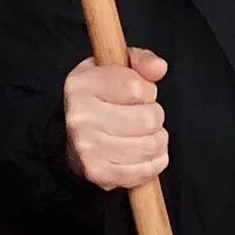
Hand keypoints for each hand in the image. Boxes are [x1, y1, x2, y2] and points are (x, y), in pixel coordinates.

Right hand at [62, 51, 169, 190]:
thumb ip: (140, 61)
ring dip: (158, 140)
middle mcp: (80, 117)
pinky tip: (145, 154)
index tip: (140, 94)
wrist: (76, 137)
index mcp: (81, 85)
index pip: (137, 87)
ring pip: (151, 145)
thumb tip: (159, 67)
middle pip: (148, 120)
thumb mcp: (116, 69)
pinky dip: (155, 162)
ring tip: (145, 134)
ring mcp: (88, 148)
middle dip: (155, 117)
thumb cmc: (102, 99)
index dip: (148, 91)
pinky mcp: (99, 173)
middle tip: (144, 117)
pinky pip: (146, 170)